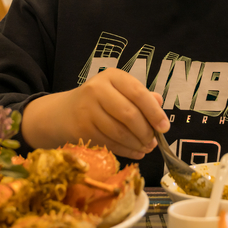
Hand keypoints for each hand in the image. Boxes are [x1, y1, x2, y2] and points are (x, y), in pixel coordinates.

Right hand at [21, 68, 169, 158]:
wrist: (62, 113)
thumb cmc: (99, 101)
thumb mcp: (119, 92)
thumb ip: (140, 96)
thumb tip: (159, 103)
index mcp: (112, 76)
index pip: (138, 93)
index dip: (154, 112)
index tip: (164, 127)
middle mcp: (97, 89)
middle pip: (129, 114)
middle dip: (146, 132)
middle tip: (154, 142)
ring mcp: (87, 109)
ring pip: (119, 132)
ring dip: (136, 144)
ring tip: (146, 148)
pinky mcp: (81, 129)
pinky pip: (109, 143)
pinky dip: (125, 150)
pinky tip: (135, 152)